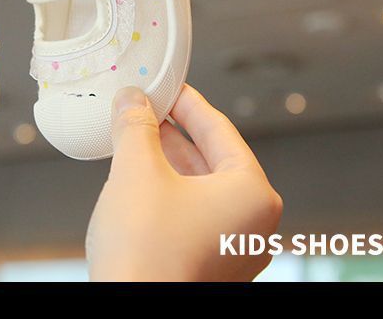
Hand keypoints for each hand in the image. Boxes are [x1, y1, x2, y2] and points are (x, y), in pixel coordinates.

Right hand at [86, 85, 282, 280]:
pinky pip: (190, 210)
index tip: (165, 85)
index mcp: (251, 194)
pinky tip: (137, 175)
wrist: (131, 310)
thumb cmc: (145, 251)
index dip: (186, 101)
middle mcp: (251, 223)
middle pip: (210, 157)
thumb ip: (136, 126)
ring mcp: (232, 248)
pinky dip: (165, 187)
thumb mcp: (137, 171)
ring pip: (198, 185)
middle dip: (172, 130)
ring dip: (165, 158)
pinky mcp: (208, 263)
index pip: (219, 129)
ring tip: (134, 136)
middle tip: (144, 107)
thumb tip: (132, 100)